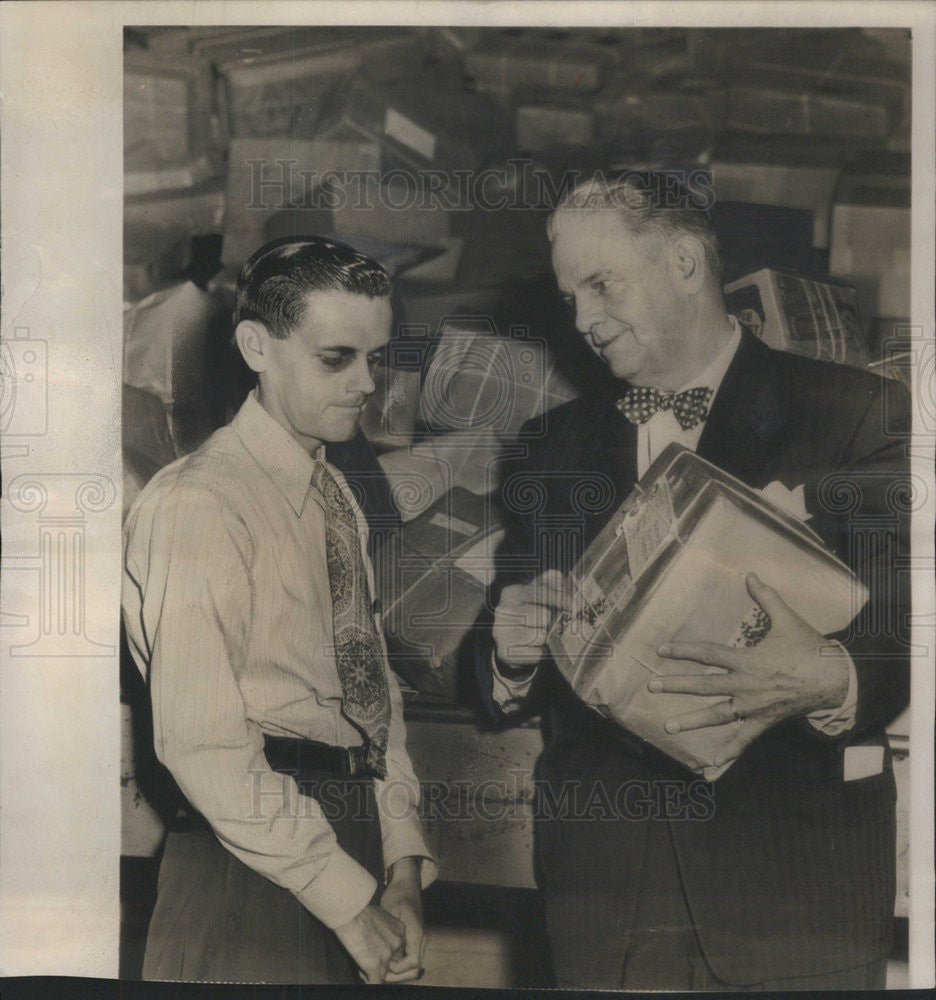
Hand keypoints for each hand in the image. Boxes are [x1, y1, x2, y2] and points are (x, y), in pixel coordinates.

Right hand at [333, 902, 405, 983]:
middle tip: (366, 959)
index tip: (372, 949)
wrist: (350, 910)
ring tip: (361, 966)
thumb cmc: (358, 910)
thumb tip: (376, 939)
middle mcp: (398, 942)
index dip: (384, 952)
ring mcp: (387, 955)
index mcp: (400, 930)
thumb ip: (382, 930)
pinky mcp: (374, 965)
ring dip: (372, 971)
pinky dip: (367, 980)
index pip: (397, 949)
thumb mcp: (379, 916)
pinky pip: (375, 982)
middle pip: (392, 962)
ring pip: (383, 973)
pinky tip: (360, 971)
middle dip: (380, 964)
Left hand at [379, 857, 425, 982]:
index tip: (384, 965)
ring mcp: (421, 938)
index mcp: (417, 933)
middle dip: (397, 975)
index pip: (412, 963)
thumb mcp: (390, 912)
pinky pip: (410, 957)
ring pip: (413, 965)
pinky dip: (400, 963)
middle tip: (379, 973)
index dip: (397, 970)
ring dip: (398, 970)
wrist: (406, 882)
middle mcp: (422, 938)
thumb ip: (389, 933)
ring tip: (381, 968)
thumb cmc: (397, 895)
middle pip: (414, 968)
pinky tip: (386, 959)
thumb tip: (382, 954)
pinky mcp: (416, 937)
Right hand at [493, 569, 569, 670]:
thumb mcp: (540, 591)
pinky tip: (537, 647)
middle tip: (554, 623)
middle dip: (553, 621)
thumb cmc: (531, 610)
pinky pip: (535, 654)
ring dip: (547, 637)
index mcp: (512, 593)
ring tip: (544, 635)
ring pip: (540, 636)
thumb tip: (563, 586)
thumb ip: (553, 583)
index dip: (560, 598)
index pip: (540, 592)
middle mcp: (503, 612)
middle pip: (543, 616)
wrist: (511, 638)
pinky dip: (541, 652)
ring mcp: (501, 633)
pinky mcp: (505, 653)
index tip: (572, 605)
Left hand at [650, 573, 849, 767]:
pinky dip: (727, 751)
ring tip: (667, 727)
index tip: (661, 651)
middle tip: (651, 687)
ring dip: (691, 721)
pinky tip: (710, 765)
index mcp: (746, 660)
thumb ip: (765, 598)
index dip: (683, 651)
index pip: (707, 654)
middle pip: (704, 686)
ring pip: (716, 715)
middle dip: (676, 686)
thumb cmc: (809, 648)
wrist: (835, 679)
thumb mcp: (787, 619)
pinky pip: (743, 739)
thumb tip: (750, 575)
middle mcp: (744, 685)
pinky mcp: (763, 721)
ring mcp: (752, 706)